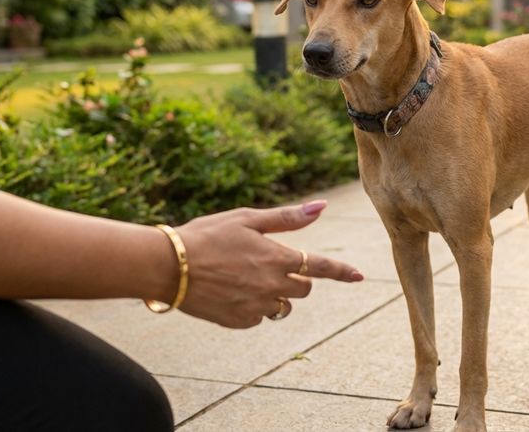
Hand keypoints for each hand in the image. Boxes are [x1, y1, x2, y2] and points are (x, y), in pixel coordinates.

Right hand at [174, 200, 362, 327]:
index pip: (320, 267)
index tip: (360, 277)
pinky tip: (232, 292)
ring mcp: (255, 306)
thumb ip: (287, 218)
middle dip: (296, 279)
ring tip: (248, 279)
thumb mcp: (247, 219)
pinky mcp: (239, 322)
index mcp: (277, 257)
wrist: (168, 265)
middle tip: (271, 265)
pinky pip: (258, 318)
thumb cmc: (207, 235)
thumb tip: (322, 206)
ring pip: (282, 307)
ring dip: (276, 295)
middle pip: (303, 289)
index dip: (341, 272)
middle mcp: (271, 285)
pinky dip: (253, 307)